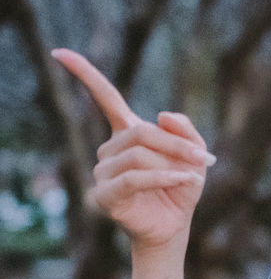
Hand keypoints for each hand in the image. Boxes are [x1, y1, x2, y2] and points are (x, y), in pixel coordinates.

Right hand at [51, 48, 215, 250]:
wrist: (175, 226)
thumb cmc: (181, 188)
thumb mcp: (194, 154)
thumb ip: (185, 131)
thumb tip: (161, 114)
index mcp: (127, 132)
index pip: (104, 97)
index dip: (84, 74)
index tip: (61, 52)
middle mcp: (110, 149)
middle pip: (140, 131)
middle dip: (173, 144)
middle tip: (201, 159)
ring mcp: (103, 172)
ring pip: (137, 155)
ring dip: (170, 164)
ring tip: (191, 176)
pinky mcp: (105, 195)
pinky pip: (132, 178)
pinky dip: (161, 177)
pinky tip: (183, 180)